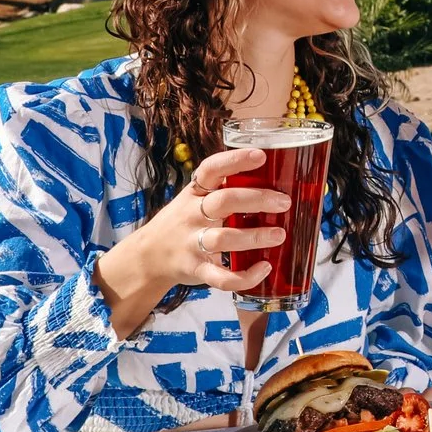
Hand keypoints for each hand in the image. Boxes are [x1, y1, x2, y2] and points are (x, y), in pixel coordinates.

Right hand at [100, 146, 287, 300]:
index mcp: (195, 193)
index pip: (211, 169)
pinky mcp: (196, 269)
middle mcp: (192, 215)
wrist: (148, 256)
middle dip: (256, 199)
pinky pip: (220, 276)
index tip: (260, 155)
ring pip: (224, 238)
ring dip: (254, 237)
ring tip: (279, 235)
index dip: (235, 160)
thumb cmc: (183, 222)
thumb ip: (224, 190)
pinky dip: (244, 276)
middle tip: (283, 202)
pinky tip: (263, 268)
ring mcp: (193, 243)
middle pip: (224, 201)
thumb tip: (274, 181)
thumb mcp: (194, 199)